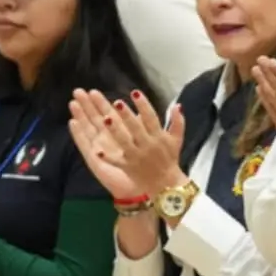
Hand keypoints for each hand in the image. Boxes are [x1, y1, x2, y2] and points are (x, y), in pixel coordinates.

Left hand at [70, 89, 188, 197]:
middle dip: (127, 115)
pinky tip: (97, 150)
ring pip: (125, 142)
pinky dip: (107, 157)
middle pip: (136, 128)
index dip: (143, 105)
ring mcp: (137, 157)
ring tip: (105, 119)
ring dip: (115, 131)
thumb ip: (178, 122)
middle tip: (116, 102)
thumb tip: (177, 105)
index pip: (152, 118)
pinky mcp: (128, 167)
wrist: (166, 184)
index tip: (135, 92)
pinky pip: (116, 162)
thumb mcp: (177, 140)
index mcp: (159, 137)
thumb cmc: (169, 158)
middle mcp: (148, 146)